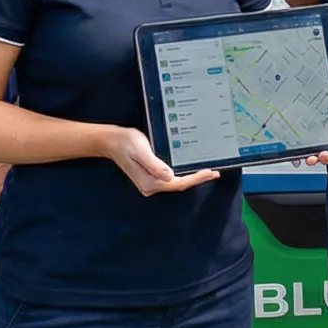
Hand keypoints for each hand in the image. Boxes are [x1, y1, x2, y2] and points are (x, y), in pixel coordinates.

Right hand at [103, 126, 221, 196]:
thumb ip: (155, 164)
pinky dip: (183, 175)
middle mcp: (150, 186)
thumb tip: (170, 176)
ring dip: (191, 178)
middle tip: (214, 173)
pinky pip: (170, 180)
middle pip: (178, 185)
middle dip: (196, 179)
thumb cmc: (126, 143)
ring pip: (175, 183)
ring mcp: (150, 184)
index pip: (177, 183)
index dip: (195, 179)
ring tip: (207, 172)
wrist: (112, 141)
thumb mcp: (141, 150)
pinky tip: (191, 170)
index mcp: (149, 182)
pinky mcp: (150, 178)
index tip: (210, 173)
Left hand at [300, 104, 327, 167]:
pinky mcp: (302, 142)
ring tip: (312, 158)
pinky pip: (301, 152)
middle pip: (327, 157)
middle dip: (327, 158)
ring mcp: (314, 145)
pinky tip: (298, 156)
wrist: (317, 99)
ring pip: (314, 157)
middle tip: (325, 155)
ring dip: (314, 159)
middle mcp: (326, 146)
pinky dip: (301, 156)